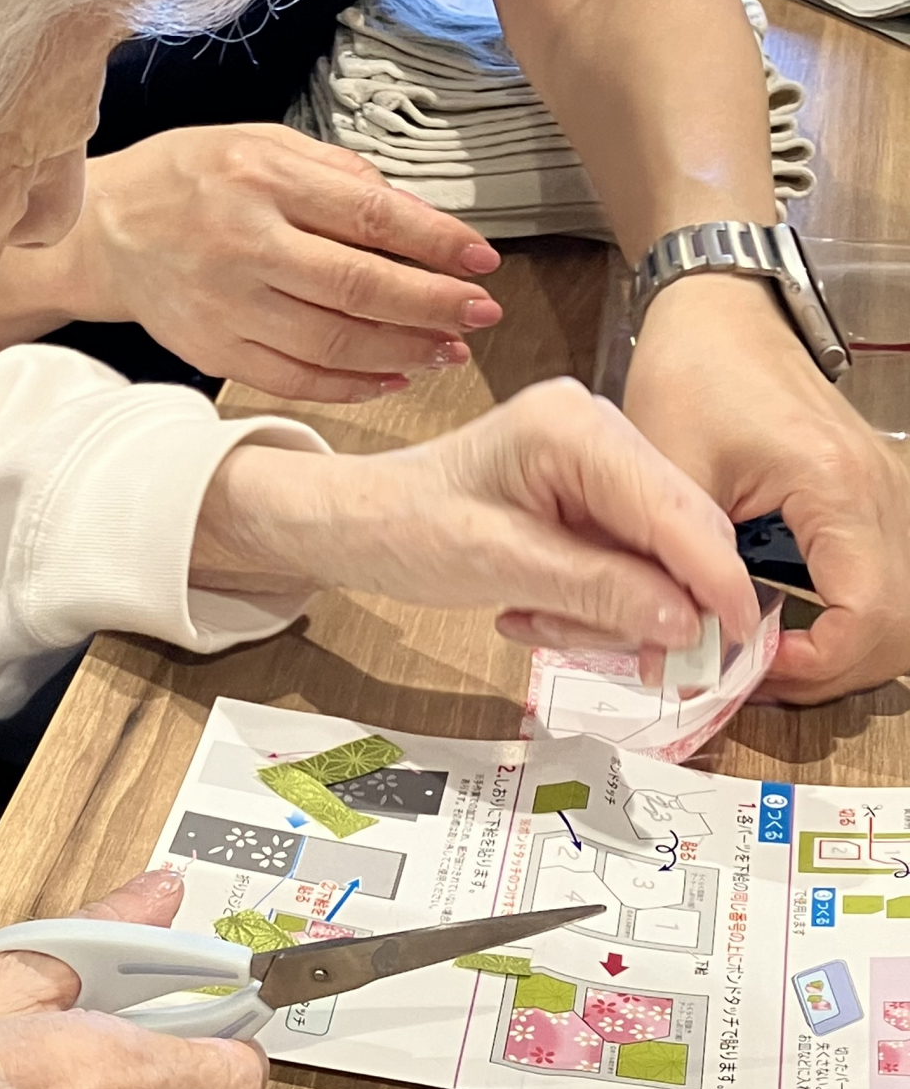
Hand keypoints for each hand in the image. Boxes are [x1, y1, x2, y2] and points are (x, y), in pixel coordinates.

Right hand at [74, 124, 502, 399]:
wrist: (103, 233)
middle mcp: (243, 244)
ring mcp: (226, 305)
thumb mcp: (259, 143)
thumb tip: (413, 214)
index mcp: (262, 179)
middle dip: (432, 306)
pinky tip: (391, 375)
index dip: (436, 243)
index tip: (482, 262)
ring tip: (447, 349)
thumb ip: (335, 174)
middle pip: (357, 287)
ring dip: (402, 351)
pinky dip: (350, 383)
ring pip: (332, 341)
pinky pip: (295, 377)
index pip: (370, 216)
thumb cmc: (186, 180)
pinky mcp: (214, 350)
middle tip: (480, 314)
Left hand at [192, 375, 759, 653]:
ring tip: (532, 622)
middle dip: (651, 604)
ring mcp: (597, 464)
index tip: (736, 640)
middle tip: (624, 662)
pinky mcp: (588, 497)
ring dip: (606, 612)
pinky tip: (534, 611)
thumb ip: (596, 590)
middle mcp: (598, 431)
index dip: (713, 579)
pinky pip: (624, 565)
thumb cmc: (402, 527)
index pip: (674, 509)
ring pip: (654, 561)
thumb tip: (684, 622)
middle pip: (677, 534)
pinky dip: (590, 603)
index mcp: (575, 426)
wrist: (352, 523)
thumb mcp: (498, 565)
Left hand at [622, 273, 909, 701]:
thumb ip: (677, 566)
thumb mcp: (667, 473)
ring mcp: (882, 492)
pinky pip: (876, 579)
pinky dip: (839, 618)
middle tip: (752, 678)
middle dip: (829, 670)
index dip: (818, 664)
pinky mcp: (865, 496)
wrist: (719, 312)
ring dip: (838, 650)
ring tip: (761, 657)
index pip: (871, 614)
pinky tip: (776, 622)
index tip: (751, 668)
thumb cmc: (692, 375)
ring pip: (894, 609)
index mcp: (836, 487)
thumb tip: (678, 656)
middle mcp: (878, 491)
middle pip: (896, 625)